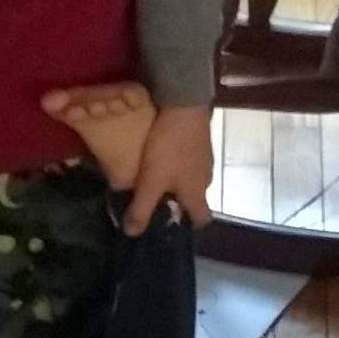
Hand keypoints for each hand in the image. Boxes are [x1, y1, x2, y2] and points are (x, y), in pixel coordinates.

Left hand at [125, 105, 214, 235]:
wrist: (184, 104)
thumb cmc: (169, 147)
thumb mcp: (151, 181)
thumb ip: (141, 208)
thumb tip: (132, 233)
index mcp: (197, 193)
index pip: (202, 219)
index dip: (188, 224)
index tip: (169, 222)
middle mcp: (206, 178)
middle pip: (194, 198)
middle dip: (177, 202)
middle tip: (153, 198)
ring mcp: (206, 158)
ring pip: (191, 178)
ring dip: (176, 181)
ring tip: (154, 175)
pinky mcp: (201, 141)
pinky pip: (190, 160)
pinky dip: (178, 163)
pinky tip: (162, 155)